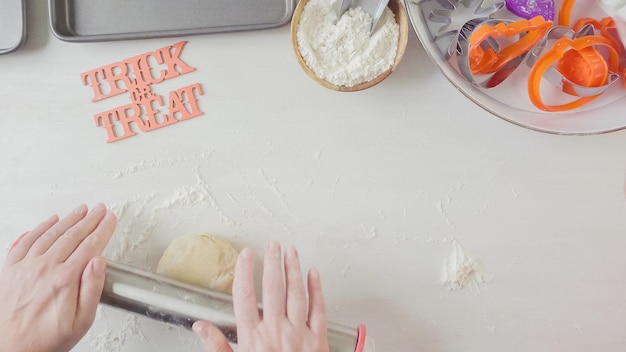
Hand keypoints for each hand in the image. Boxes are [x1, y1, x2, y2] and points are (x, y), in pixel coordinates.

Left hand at [0, 204, 116, 351]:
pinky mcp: (11, 269)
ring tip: (82, 210)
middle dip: (90, 219)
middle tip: (100, 209)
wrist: (9, 349)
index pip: (91, 246)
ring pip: (52, 234)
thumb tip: (99, 261)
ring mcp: (26, 267)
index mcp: (65, 280)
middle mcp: (45, 269)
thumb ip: (92, 289)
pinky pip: (27, 240)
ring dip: (69, 219)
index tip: (110, 219)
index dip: (103, 230)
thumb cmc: (45, 340)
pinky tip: (51, 220)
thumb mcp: (81, 322)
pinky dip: (41, 227)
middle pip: (73, 235)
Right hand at [193, 241, 328, 351]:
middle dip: (272, 262)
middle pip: (272, 288)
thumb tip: (200, 327)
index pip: (245, 296)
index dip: (244, 272)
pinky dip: (316, 290)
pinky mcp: (319, 340)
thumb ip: (218, 347)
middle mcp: (276, 331)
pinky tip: (313, 274)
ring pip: (296, 293)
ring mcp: (299, 334)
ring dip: (293, 269)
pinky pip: (319, 309)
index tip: (245, 255)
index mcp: (254, 338)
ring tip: (290, 251)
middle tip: (272, 244)